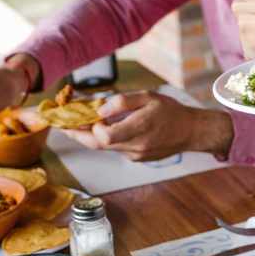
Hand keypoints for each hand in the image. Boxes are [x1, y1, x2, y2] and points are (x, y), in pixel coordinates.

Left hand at [61, 91, 233, 160]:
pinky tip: (107, 128)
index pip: (104, 136)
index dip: (91, 127)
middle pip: (98, 145)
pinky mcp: (137, 158)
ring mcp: (135, 155)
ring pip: (106, 148)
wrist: (191, 131)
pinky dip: (108, 139)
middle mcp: (135, 146)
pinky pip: (116, 149)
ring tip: (81, 122)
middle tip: (63, 125)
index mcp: (139, 129)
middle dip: (78, 134)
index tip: (86, 114)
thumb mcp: (149, 97)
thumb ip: (123, 102)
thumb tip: (100, 110)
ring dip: (92, 136)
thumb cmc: (171, 111)